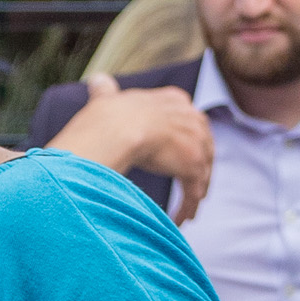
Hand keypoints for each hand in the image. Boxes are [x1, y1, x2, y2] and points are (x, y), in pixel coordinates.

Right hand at [52, 74, 214, 222]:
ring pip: (200, 172)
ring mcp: (195, 142)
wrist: (115, 130)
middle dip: (196, 168)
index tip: (176, 153)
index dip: (182, 139)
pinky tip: (180, 220)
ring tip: (184, 212)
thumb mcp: (107, 98)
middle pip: (202, 147)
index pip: (187, 120)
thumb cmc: (107, 117)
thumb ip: (106, 92)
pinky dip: (187, 207)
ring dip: (192, 193)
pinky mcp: (194, 166)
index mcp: (174, 100)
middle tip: (189, 188)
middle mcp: (191, 118)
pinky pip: (193, 192)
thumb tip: (97, 80)